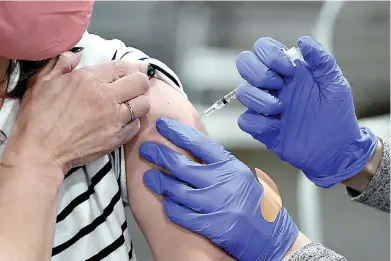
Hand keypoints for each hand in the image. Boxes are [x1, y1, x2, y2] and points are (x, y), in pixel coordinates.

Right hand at [5, 51, 150, 175]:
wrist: (40, 152)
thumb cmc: (37, 118)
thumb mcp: (41, 82)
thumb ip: (61, 63)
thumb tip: (76, 55)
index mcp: (88, 80)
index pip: (123, 67)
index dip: (134, 66)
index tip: (139, 67)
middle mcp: (106, 98)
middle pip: (141, 83)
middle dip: (141, 81)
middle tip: (134, 85)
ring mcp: (114, 119)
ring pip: (144, 104)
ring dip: (140, 101)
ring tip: (131, 103)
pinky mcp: (117, 138)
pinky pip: (137, 125)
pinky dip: (134, 121)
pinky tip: (124, 121)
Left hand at [140, 117, 297, 260]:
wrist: (273, 238)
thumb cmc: (257, 206)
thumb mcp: (240, 177)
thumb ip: (218, 165)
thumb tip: (191, 151)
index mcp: (231, 166)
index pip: (199, 143)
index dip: (177, 133)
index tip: (163, 126)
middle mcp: (223, 182)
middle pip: (182, 164)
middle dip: (159, 155)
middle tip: (146, 150)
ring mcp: (218, 204)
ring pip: (178, 189)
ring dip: (160, 183)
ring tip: (149, 178)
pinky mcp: (213, 226)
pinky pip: (183, 214)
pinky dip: (172, 208)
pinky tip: (166, 203)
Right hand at [235, 36, 377, 187]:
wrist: (336, 149)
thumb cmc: (336, 116)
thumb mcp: (335, 84)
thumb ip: (321, 60)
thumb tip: (303, 40)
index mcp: (288, 71)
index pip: (263, 49)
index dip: (270, 55)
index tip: (290, 69)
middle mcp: (272, 86)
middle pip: (244, 64)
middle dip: (259, 73)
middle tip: (279, 86)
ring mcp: (265, 107)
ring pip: (243, 92)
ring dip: (261, 100)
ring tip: (282, 110)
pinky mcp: (262, 129)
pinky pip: (245, 121)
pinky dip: (259, 123)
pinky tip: (276, 127)